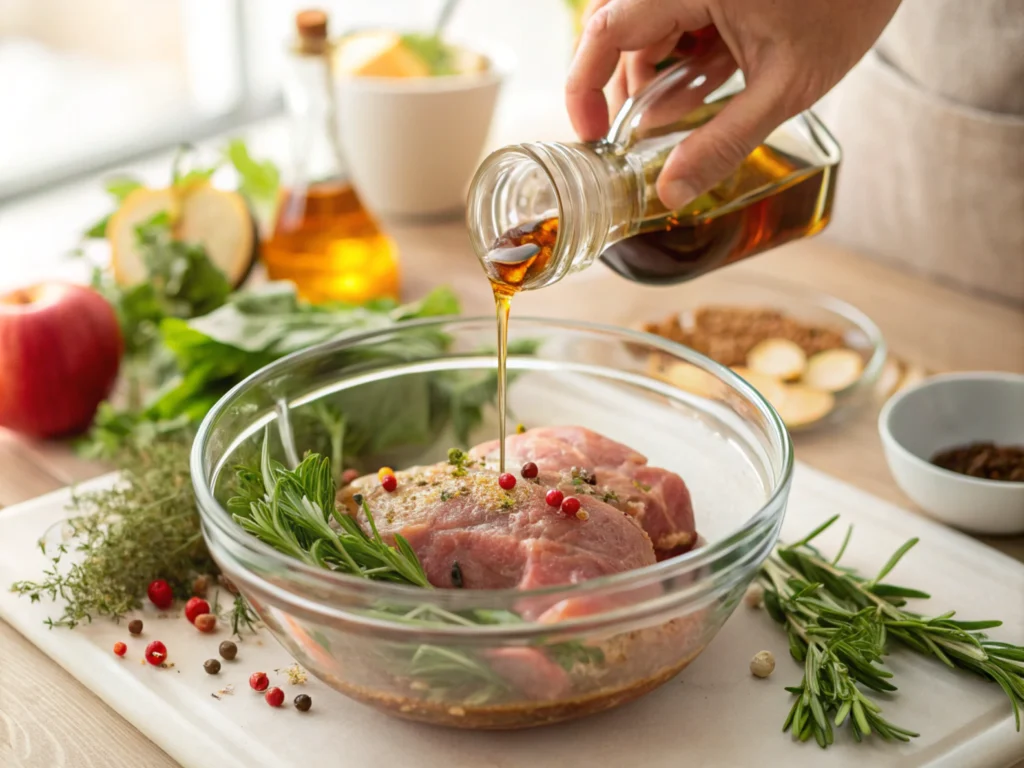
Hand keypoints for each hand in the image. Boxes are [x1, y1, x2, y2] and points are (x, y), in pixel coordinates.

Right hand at [565, 0, 901, 208]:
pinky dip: (683, 52)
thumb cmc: (849, 4)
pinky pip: (677, 16)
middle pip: (620, 30)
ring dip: (657, 73)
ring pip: (648, 26)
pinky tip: (709, 78)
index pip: (605, 30)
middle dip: (625, 87)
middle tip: (636, 137)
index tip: (593, 136)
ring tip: (684, 111)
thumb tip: (670, 194)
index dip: (585, 87)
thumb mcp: (784, 88)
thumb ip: (722, 143)